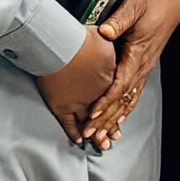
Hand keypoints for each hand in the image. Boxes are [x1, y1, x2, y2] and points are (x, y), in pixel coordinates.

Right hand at [34, 27, 116, 144]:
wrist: (59, 45)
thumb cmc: (79, 38)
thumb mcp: (102, 36)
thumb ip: (107, 40)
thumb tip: (108, 35)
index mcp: (109, 79)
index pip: (115, 98)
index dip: (117, 108)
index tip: (120, 116)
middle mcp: (97, 95)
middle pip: (106, 114)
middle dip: (109, 127)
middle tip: (113, 139)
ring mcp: (80, 102)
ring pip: (91, 124)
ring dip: (97, 135)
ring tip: (102, 145)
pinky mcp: (62, 106)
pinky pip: (70, 124)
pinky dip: (74, 132)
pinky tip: (79, 140)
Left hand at [80, 0, 179, 148]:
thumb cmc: (154, 0)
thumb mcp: (135, 6)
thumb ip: (119, 20)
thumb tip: (105, 34)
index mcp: (139, 54)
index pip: (120, 84)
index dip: (105, 101)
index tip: (92, 113)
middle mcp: (143, 66)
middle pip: (123, 99)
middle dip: (106, 118)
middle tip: (89, 133)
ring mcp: (146, 67)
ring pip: (129, 100)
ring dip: (114, 118)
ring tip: (101, 135)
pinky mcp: (145, 65)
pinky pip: (134, 93)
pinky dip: (125, 109)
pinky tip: (118, 119)